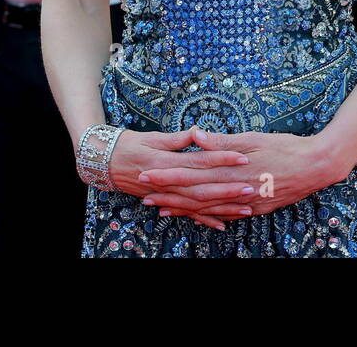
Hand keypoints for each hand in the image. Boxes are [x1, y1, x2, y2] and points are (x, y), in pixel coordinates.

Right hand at [106, 126, 253, 230]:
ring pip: (198, 204)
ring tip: (245, 208)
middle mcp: (168, 181)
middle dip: (228, 188)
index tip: (242, 157)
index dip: (221, 159)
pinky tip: (223, 225)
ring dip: (222, 207)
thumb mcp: (154, 137)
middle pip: (202, 186)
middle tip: (251, 186)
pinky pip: (188, 214)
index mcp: (167, 160)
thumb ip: (179, 138)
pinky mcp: (165, 202)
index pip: (199, 160)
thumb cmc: (132, 145)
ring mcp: (167, 194)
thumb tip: (199, 131)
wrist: (106, 162)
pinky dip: (205, 220)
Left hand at [136, 126, 342, 223]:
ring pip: (208, 208)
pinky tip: (197, 217)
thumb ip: (223, 141)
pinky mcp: (256, 208)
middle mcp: (236, 190)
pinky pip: (227, 215)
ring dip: (183, 209)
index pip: (192, 174)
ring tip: (162, 209)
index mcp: (232, 170)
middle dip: (168, 195)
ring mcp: (246, 202)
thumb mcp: (253, 138)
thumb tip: (196, 137)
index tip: (146, 175)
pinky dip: (209, 217)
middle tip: (144, 195)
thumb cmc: (285, 147)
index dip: (167, 175)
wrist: (316, 167)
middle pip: (195, 194)